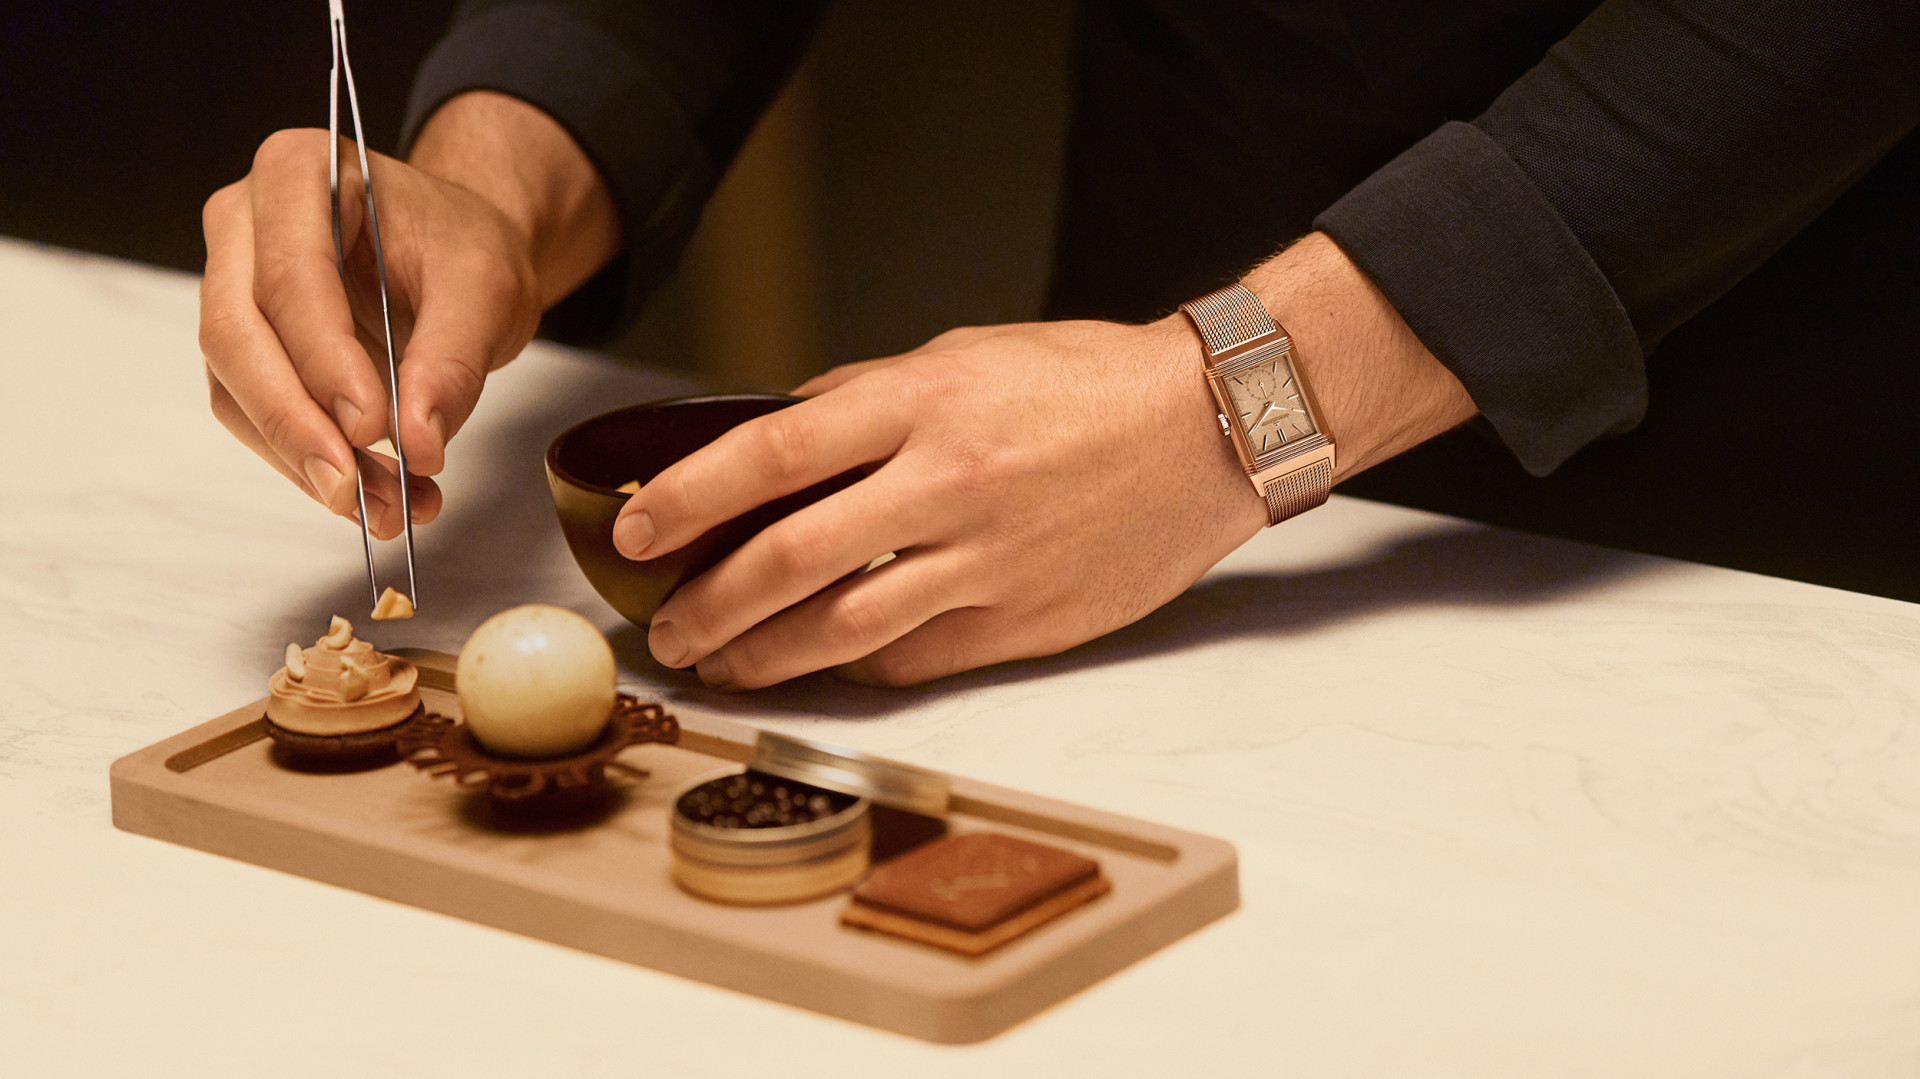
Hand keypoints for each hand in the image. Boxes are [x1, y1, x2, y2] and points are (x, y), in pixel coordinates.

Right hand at [199, 92, 615, 536]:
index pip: (287, 276)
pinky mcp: (246, 347)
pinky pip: (255, 413)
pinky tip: (370, 496)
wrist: (458, 253)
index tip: (371, 427)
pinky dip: (307, 463)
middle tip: (354, 489)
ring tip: (383, 508)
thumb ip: (453, 361)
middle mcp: (243, 223)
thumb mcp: (486, 289)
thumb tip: (420, 445)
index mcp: (298, 174)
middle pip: (236, 333)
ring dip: (302, 458)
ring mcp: (232, 285)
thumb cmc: (464, 247)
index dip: (323, 360)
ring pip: (235, 385)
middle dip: (295, 423)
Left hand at [614, 317, 1268, 688]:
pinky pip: (911, 659)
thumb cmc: (1087, 382)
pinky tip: (822, 667)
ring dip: (763, 656)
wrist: (1211, 430)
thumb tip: (778, 439)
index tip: (634, 532)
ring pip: (841, 631)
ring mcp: (986, 563)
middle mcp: (947, 485)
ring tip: (722, 663)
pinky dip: (854, 667)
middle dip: (706, 604)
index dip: (687, 498)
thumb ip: (867, 398)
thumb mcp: (965, 355)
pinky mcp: (1022, 622)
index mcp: (923, 404)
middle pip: (789, 560)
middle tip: (667, 626)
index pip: (771, 454)